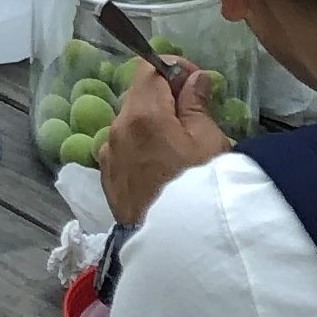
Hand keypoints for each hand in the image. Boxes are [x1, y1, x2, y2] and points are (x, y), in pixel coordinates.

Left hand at [101, 57, 234, 221]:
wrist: (175, 248)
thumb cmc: (199, 190)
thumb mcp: (209, 141)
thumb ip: (196, 105)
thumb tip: (193, 79)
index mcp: (141, 113)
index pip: (148, 68)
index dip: (173, 68)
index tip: (196, 83)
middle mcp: (116, 130)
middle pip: (138, 97)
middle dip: (165, 99)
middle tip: (195, 117)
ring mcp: (108, 157)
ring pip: (130, 126)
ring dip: (151, 126)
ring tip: (179, 149)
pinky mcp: (107, 181)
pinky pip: (123, 152)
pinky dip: (140, 150)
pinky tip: (161, 169)